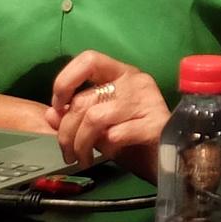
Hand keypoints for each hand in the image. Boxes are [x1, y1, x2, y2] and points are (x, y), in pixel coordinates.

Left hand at [46, 50, 169, 167]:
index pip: (89, 60)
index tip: (58, 108)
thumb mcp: (98, 127)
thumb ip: (75, 117)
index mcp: (121, 74)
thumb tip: (51, 114)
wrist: (169, 161)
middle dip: (67, 132)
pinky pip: (116, 134)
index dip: (65, 81)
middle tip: (69, 153)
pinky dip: (106, 147)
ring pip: (94, 118)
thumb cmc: (133, 140)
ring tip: (83, 159)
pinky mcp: (156, 123)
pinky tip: (111, 153)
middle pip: (84, 100)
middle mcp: (135, 81)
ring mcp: (148, 100)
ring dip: (82, 144)